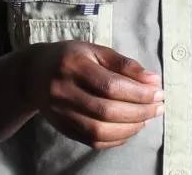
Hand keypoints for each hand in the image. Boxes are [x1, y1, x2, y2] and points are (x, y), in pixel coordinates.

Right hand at [23, 41, 163, 148]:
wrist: (33, 74)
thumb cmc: (71, 57)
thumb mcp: (95, 50)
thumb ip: (124, 64)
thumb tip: (152, 80)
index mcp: (73, 66)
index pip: (110, 86)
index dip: (138, 93)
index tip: (158, 92)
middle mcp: (63, 92)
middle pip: (106, 111)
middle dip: (139, 112)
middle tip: (159, 107)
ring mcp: (61, 113)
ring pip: (99, 130)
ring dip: (130, 128)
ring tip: (148, 118)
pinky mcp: (63, 128)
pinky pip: (92, 141)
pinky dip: (116, 138)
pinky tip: (131, 128)